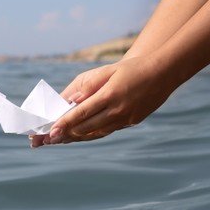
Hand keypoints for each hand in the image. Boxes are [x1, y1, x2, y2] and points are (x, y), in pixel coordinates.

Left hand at [31, 56, 176, 147]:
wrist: (161, 74)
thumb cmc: (130, 69)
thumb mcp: (107, 71)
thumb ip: (88, 86)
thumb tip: (70, 100)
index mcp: (110, 95)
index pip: (82, 113)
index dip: (65, 124)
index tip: (51, 132)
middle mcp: (117, 110)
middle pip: (86, 127)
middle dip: (65, 134)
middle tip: (47, 139)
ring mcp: (125, 119)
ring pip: (95, 133)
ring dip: (75, 138)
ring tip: (58, 140)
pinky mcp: (130, 123)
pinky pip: (105, 132)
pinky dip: (89, 135)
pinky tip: (77, 137)